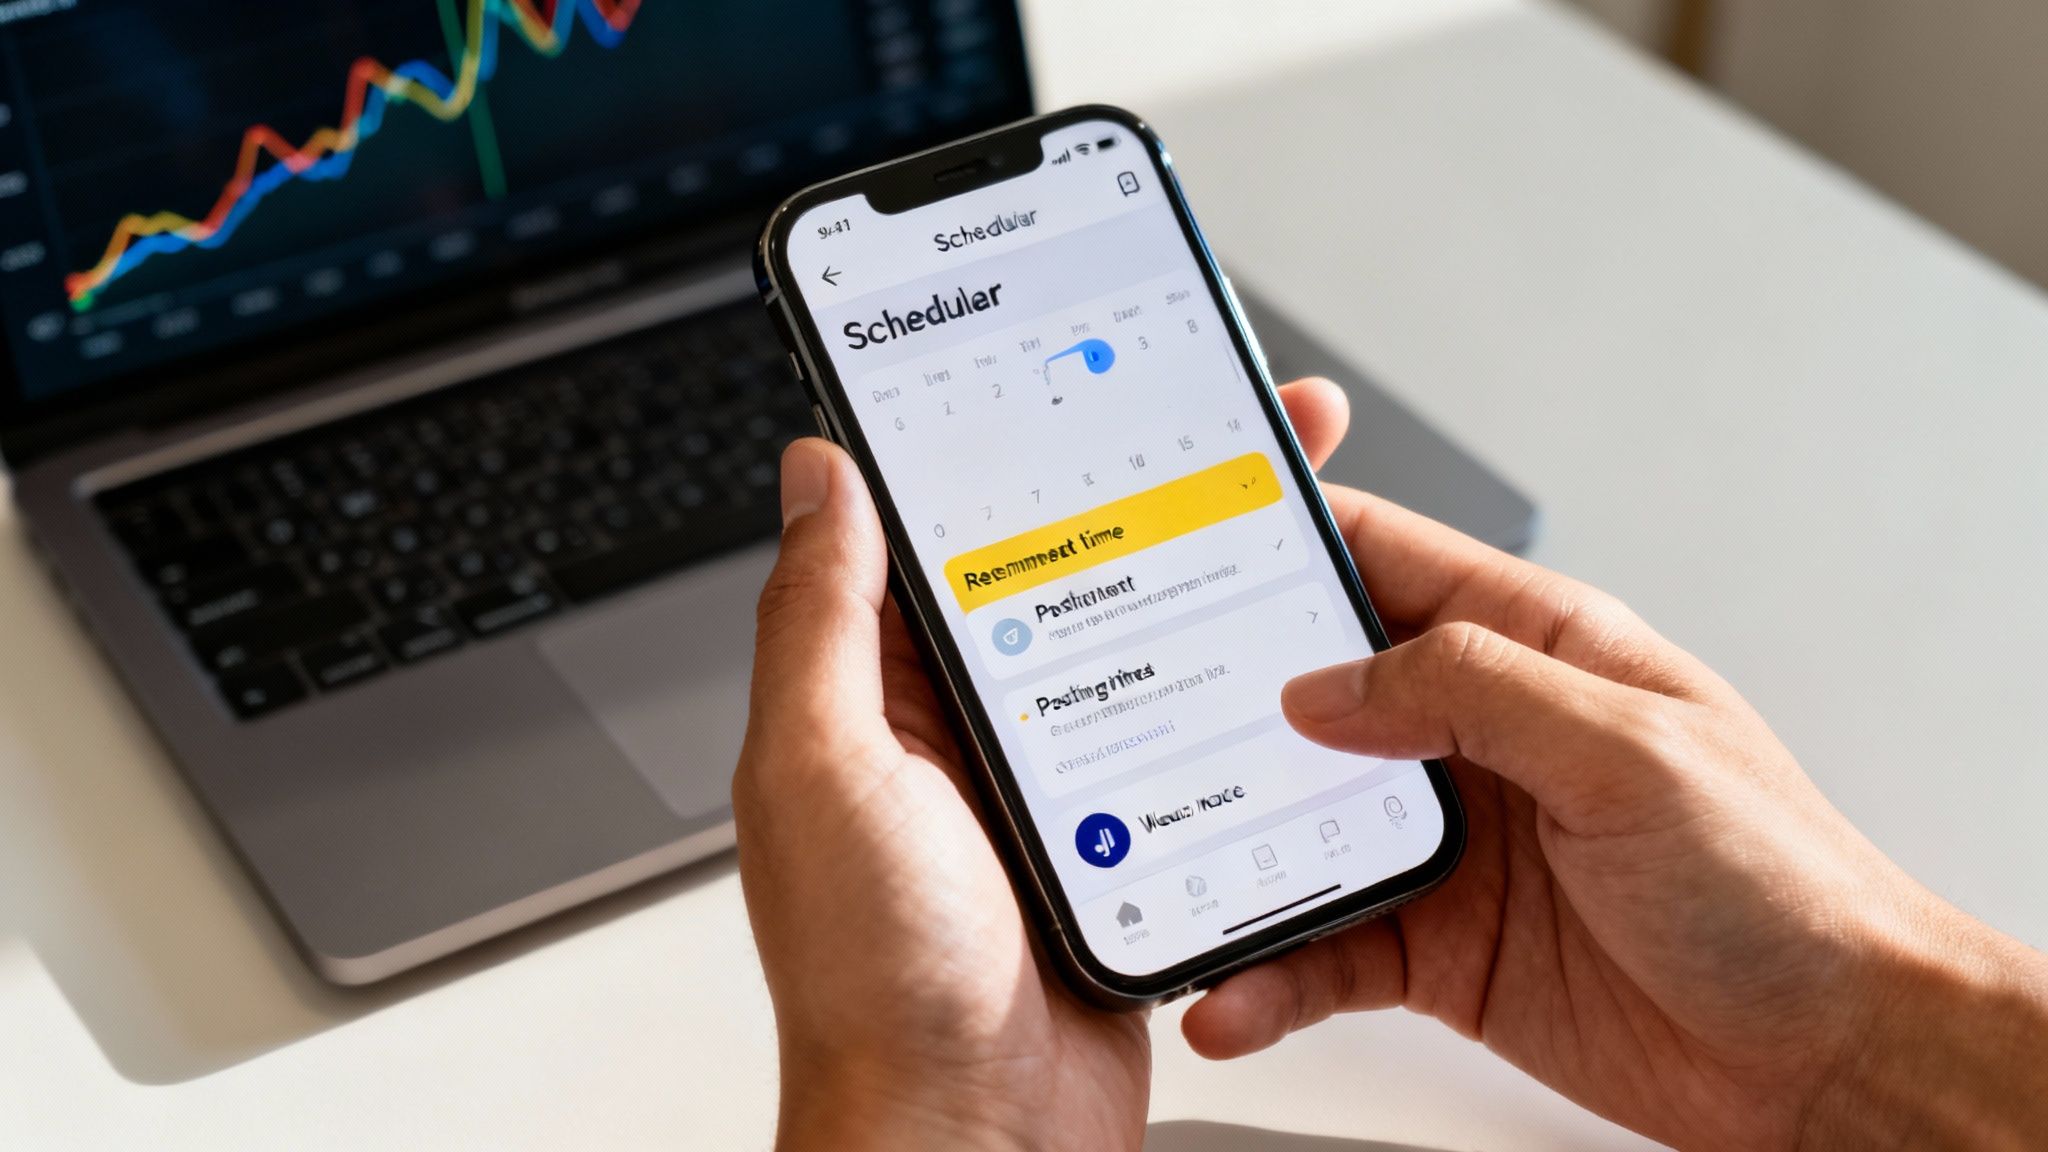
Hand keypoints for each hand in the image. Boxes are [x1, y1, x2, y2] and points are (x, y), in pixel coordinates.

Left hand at [732, 380, 1355, 1150]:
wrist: (974, 1144)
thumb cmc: (875, 985)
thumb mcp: (827, 771)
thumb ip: (821, 620)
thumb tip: (817, 474)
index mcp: (873, 695)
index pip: (931, 532)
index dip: (993, 446)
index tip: (1063, 371)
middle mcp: (955, 731)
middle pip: (1052, 575)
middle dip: (1132, 488)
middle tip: (1221, 414)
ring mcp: (1039, 787)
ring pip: (1124, 647)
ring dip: (1189, 578)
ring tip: (1273, 503)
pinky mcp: (1110, 841)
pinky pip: (1168, 739)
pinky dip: (1218, 691)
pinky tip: (1278, 648)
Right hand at [1180, 426, 2047, 1148]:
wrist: (1824, 1055)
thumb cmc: (1778, 883)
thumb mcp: (1630, 753)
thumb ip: (1474, 694)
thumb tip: (1329, 684)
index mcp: (1532, 651)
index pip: (1385, 562)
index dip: (1287, 535)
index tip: (1187, 533)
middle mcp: (1478, 737)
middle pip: (1315, 695)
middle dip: (1224, 706)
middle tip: (1137, 724)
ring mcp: (1450, 841)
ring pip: (1300, 825)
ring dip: (1232, 852)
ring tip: (1166, 881)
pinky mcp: (1436, 945)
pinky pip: (1326, 946)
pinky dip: (1271, 970)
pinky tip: (1237, 992)